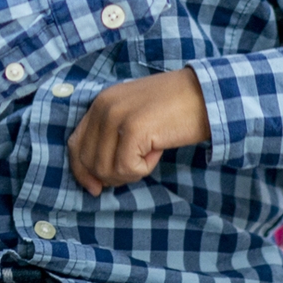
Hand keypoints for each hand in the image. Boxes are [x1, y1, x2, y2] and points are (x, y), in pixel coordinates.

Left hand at [66, 68, 209, 195]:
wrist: (206, 94)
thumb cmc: (175, 109)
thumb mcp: (134, 117)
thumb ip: (112, 139)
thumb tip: (97, 180)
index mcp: (100, 103)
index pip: (76, 144)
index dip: (81, 171)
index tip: (95, 188)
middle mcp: (103, 107)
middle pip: (88, 161)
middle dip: (111, 175)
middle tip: (137, 167)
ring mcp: (116, 117)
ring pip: (106, 169)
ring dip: (130, 172)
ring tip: (150, 153)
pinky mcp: (133, 129)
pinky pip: (127, 168)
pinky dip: (144, 169)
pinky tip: (157, 151)